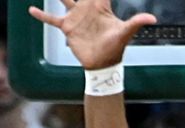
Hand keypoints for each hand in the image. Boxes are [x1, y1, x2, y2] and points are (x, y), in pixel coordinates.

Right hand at [29, 0, 155, 69]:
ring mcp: (76, 17)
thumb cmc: (115, 48)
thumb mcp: (125, 33)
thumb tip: (153, 19)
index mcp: (100, 7)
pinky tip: (32, 9)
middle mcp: (87, 9)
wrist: (102, 64)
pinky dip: (42, 15)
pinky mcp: (68, 27)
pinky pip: (52, 19)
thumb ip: (137, 23)